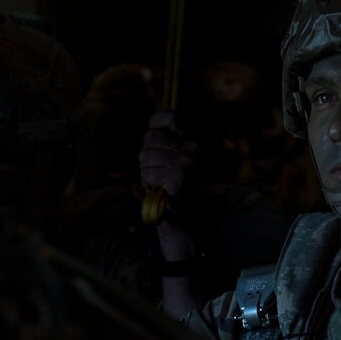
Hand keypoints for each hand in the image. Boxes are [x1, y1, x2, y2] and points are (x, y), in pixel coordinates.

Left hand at [139, 110, 199, 261]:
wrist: (187, 223)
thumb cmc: (177, 192)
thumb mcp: (174, 161)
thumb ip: (166, 141)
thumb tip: (152, 124)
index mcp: (195, 140)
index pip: (169, 116)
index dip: (156, 124)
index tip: (156, 135)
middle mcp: (193, 147)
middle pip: (150, 138)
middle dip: (148, 157)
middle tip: (161, 173)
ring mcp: (187, 161)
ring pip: (145, 156)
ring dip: (148, 173)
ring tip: (162, 184)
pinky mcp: (179, 176)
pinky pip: (149, 173)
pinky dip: (150, 185)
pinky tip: (162, 191)